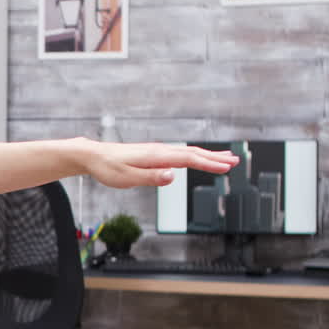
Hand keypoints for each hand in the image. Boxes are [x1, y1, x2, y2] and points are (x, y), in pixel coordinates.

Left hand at [83, 140, 238, 188]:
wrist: (93, 156)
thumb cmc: (108, 168)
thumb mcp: (127, 178)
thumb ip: (151, 178)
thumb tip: (173, 176)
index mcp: (156, 156)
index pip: (189, 159)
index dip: (208, 164)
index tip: (226, 168)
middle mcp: (159, 150)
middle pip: (193, 153)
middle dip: (215, 158)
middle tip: (235, 161)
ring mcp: (157, 151)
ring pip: (188, 152)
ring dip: (208, 155)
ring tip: (225, 158)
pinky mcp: (153, 154)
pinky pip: (179, 153)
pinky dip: (194, 155)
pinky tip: (197, 158)